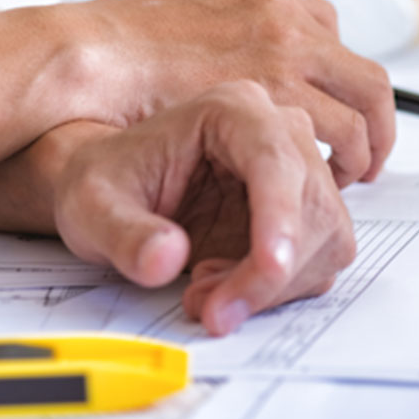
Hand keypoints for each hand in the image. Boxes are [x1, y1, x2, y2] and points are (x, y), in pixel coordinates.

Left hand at [52, 81, 356, 334]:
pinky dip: (280, 290)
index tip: (270, 266)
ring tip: (208, 292)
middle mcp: (280, 135)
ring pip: (327, 238)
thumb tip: (165, 258)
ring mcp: (300, 175)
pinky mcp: (305, 215)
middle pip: (313, 206)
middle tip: (214, 308)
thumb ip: (124, 234)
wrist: (116, 197)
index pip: (277, 160)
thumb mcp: (91, 206)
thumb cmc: (109, 184)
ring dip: (275, 285)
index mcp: (233, 110)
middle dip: (270, 271)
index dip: (281, 216)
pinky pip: (321, 261)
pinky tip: (229, 285)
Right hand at [60, 0, 394, 185]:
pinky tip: (327, 180)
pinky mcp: (280, 90)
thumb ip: (220, 35)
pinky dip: (344, 158)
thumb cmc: (113, 55)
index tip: (334, 103)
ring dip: (365, 142)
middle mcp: (279, 11)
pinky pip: (338, 130)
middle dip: (378, 115)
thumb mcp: (176, 18)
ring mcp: (284, 46)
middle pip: (362, 67)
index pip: (326, 26)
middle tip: (371, 150)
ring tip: (355, 173)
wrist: (81, 58)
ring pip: (362, 102)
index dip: (335, 76)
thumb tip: (235, 60)